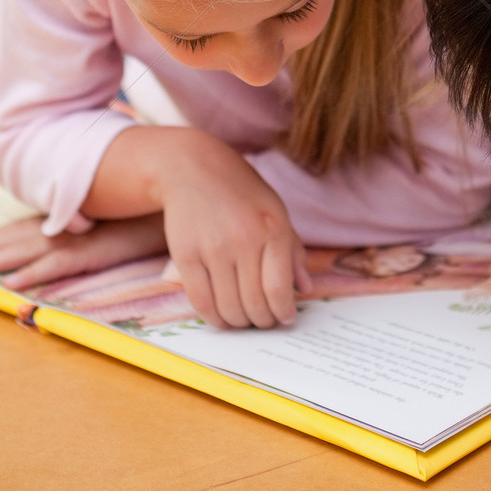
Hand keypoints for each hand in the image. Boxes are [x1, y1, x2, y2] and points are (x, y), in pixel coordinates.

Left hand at [0, 213, 166, 290]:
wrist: (172, 210)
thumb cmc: (145, 217)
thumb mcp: (110, 224)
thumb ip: (90, 230)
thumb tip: (77, 236)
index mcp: (69, 220)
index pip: (23, 229)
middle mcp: (68, 226)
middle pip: (16, 238)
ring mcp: (78, 238)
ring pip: (26, 252)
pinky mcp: (91, 252)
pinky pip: (55, 265)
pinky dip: (32, 274)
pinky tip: (12, 285)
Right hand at [151, 131, 311, 331]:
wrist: (193, 168)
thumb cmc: (241, 191)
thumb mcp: (275, 210)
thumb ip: (292, 250)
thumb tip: (305, 288)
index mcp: (273, 228)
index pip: (279, 289)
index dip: (283, 312)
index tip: (285, 318)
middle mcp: (244, 239)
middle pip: (255, 304)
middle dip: (262, 321)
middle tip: (263, 321)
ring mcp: (213, 248)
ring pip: (229, 308)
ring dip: (238, 322)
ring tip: (243, 318)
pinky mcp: (186, 255)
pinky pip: (201, 302)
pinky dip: (213, 318)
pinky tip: (221, 316)